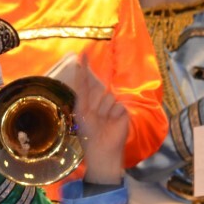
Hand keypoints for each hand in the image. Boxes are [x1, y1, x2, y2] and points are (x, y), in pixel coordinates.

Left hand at [72, 55, 128, 184]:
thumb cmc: (88, 133)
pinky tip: (113, 122)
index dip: (84, 68)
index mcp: (86, 101)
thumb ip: (81, 90)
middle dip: (97, 101)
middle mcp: (99, 101)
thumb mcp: (81, 110)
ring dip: (105, 110)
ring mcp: (111, 105)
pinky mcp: (123, 111)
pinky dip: (115, 114)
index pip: (85, 81)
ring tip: (104, 122)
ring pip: (109, 97)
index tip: (83, 53)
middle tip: (96, 117)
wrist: (102, 149)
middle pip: (99, 89)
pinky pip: (119, 105)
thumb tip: (80, 69)